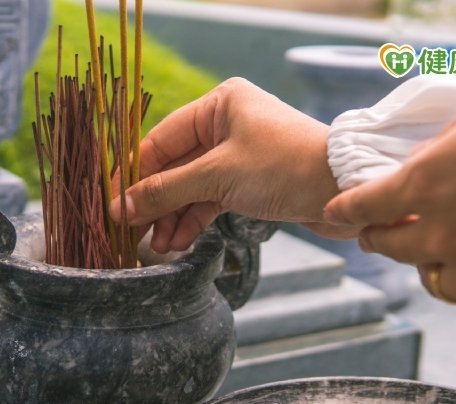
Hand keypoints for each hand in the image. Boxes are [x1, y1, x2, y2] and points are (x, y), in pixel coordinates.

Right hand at [110, 77, 356, 252]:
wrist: (343, 189)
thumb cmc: (284, 166)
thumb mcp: (218, 176)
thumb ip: (167, 191)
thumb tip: (121, 208)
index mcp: (219, 104)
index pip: (161, 140)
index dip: (133, 174)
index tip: (111, 204)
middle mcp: (227, 124)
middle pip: (174, 166)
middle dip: (154, 202)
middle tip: (130, 232)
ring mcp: (238, 154)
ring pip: (192, 187)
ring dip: (172, 217)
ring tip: (155, 247)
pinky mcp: (250, 181)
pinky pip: (211, 199)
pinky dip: (194, 219)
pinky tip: (177, 242)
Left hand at [324, 79, 455, 314]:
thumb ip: (445, 146)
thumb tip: (423, 166)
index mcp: (427, 184)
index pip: (364, 206)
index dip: (345, 211)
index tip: (334, 215)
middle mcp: (445, 235)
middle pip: (392, 251)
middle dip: (380, 241)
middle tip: (380, 237)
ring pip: (440, 283)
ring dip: (438, 266)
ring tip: (452, 251)